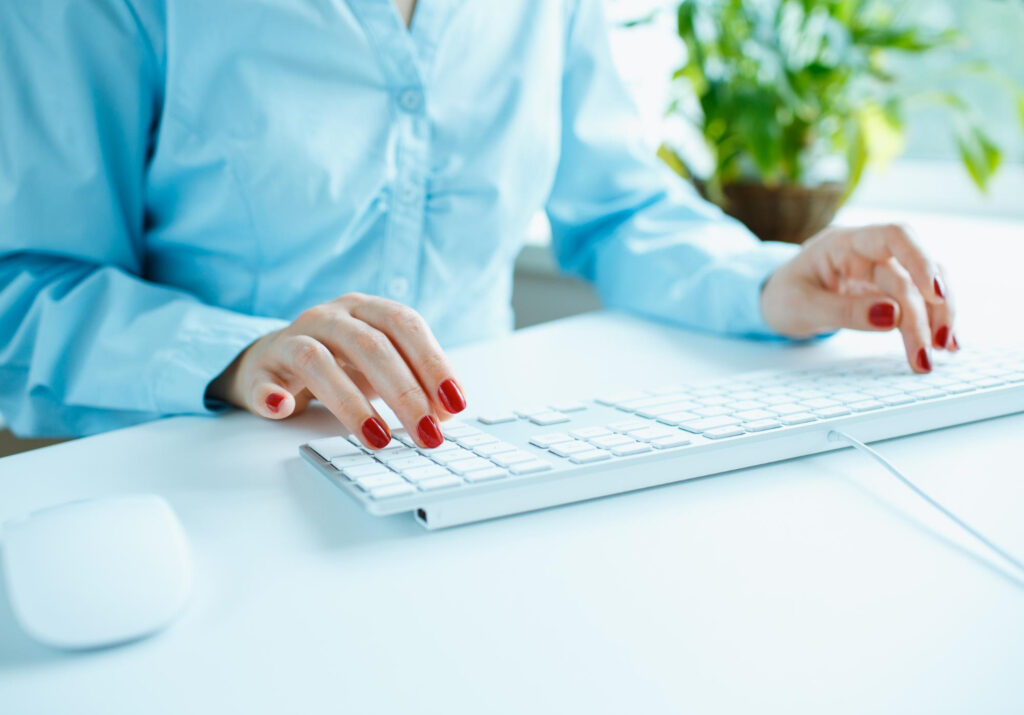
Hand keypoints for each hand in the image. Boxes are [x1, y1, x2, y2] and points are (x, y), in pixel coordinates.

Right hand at [207, 294, 465, 448]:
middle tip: (426, 433)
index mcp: (365, 309)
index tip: (455, 403)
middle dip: (404, 393)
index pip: (405, 325)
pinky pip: (262, 380)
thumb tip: (445, 415)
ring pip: (318, 360)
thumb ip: (415, 383)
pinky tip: (284, 409)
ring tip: (378, 438)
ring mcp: (291, 338)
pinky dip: (271, 395)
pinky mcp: (260, 368)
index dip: (433, 363)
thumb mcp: (380, 366)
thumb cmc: (340, 364)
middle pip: (370, 346)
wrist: (273, 359)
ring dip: (351, 403)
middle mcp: (329, 317)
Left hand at [761, 223, 956, 371]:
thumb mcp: (801, 307)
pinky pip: (920, 303)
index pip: (893, 236)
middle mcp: (868, 252)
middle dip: (925, 314)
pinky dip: (933, 323)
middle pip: (911, 274)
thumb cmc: (784, 296)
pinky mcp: (888, 292)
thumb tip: (892, 316)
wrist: (775, 301)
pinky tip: (945, 346)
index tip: (935, 295)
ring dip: (938, 318)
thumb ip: (844, 311)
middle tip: (928, 353)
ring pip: (925, 286)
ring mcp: (881, 271)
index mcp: (842, 243)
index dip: (920, 260)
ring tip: (940, 353)